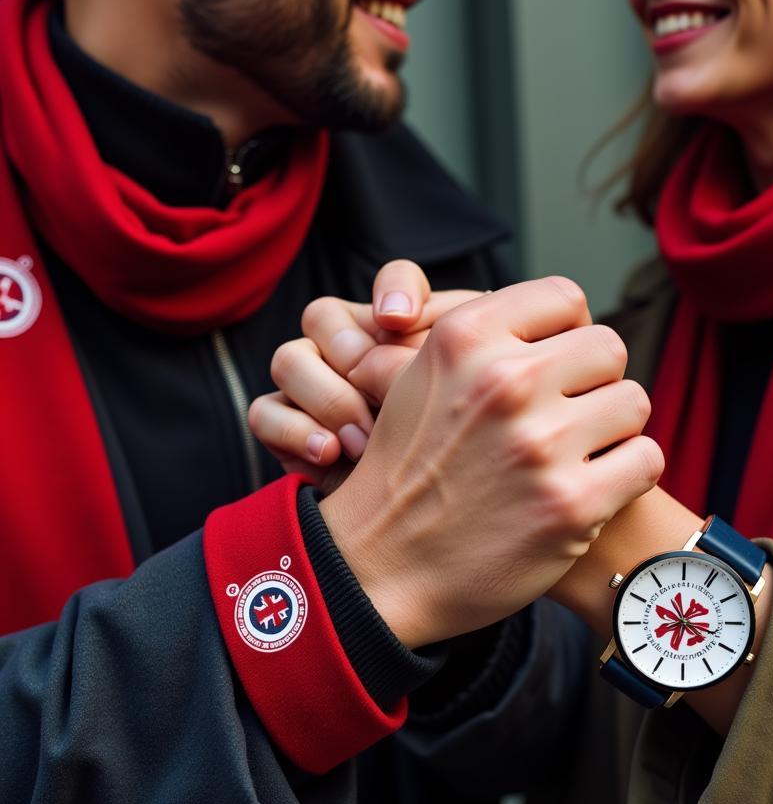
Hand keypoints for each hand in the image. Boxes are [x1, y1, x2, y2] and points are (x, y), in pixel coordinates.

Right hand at [248, 260, 479, 490]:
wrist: (427, 522)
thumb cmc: (463, 456)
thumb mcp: (476, 402)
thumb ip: (468, 356)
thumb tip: (416, 325)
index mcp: (408, 332)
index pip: (396, 281)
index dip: (394, 290)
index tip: (399, 320)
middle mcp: (356, 348)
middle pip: (324, 315)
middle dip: (350, 354)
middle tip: (381, 395)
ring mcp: (315, 386)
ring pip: (289, 358)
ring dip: (328, 399)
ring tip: (363, 441)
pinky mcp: (287, 429)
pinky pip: (264, 412)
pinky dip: (296, 432)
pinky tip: (331, 456)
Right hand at [320, 277, 664, 648]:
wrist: (385, 568)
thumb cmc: (411, 471)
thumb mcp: (421, 377)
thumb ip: (489, 339)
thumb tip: (569, 319)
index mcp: (465, 338)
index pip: (565, 297)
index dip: (567, 333)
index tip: (553, 368)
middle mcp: (504, 382)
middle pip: (608, 346)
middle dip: (594, 381)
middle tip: (567, 417)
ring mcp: (540, 444)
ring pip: (634, 401)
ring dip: (614, 430)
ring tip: (577, 454)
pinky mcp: (572, 504)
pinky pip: (647, 459)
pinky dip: (628, 474)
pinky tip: (594, 487)